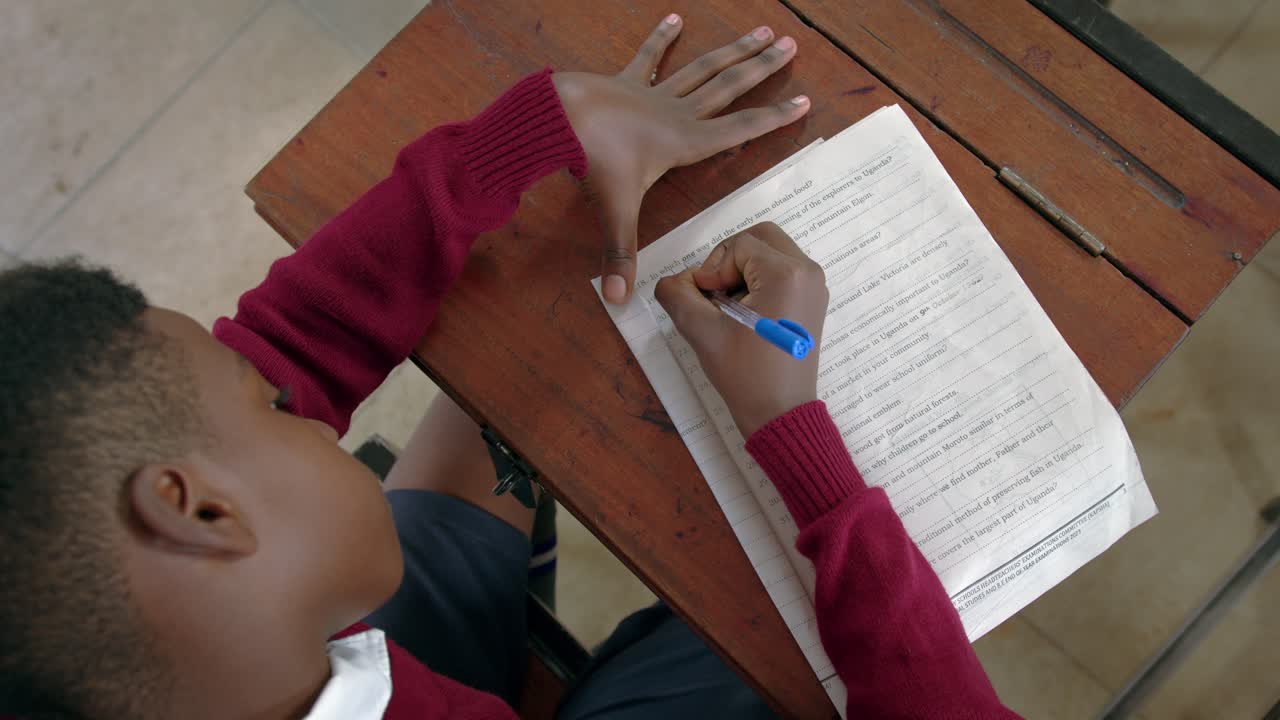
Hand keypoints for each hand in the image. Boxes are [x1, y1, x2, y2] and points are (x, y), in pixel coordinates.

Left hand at [552, 14, 809, 303]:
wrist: (559, 118)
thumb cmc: (594, 162)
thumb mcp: (615, 212)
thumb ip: (621, 255)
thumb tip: (619, 301)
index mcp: (686, 143)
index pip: (741, 129)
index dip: (774, 117)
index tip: (804, 100)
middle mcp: (677, 113)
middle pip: (729, 87)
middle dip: (762, 68)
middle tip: (791, 45)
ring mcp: (652, 92)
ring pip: (702, 68)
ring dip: (732, 50)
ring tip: (762, 30)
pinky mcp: (625, 80)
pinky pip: (647, 57)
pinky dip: (661, 39)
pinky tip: (676, 17)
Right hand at [654, 222, 827, 436]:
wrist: (780, 414)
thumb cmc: (745, 375)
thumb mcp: (701, 331)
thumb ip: (677, 294)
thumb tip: (673, 279)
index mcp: (787, 274)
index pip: (738, 246)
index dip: (714, 270)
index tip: (708, 302)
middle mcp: (808, 272)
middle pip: (760, 238)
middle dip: (729, 260)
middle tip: (715, 293)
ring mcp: (815, 286)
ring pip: (770, 252)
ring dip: (743, 269)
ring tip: (728, 306)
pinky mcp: (812, 301)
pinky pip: (782, 271)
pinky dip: (758, 280)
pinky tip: (744, 313)